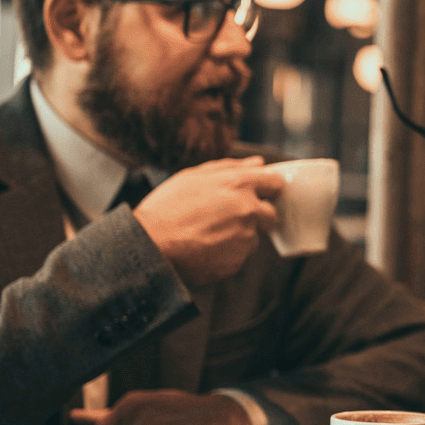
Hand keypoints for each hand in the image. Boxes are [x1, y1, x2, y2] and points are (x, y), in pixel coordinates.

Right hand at [131, 157, 280, 287]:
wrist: (149, 245)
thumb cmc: (166, 208)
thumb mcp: (194, 176)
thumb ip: (231, 167)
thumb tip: (258, 163)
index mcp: (239, 184)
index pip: (276, 183)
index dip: (267, 189)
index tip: (260, 193)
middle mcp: (248, 210)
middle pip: (270, 213)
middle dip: (255, 214)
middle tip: (225, 217)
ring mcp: (244, 238)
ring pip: (253, 236)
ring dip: (239, 234)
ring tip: (208, 233)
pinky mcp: (238, 261)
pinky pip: (240, 255)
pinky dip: (228, 252)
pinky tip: (206, 247)